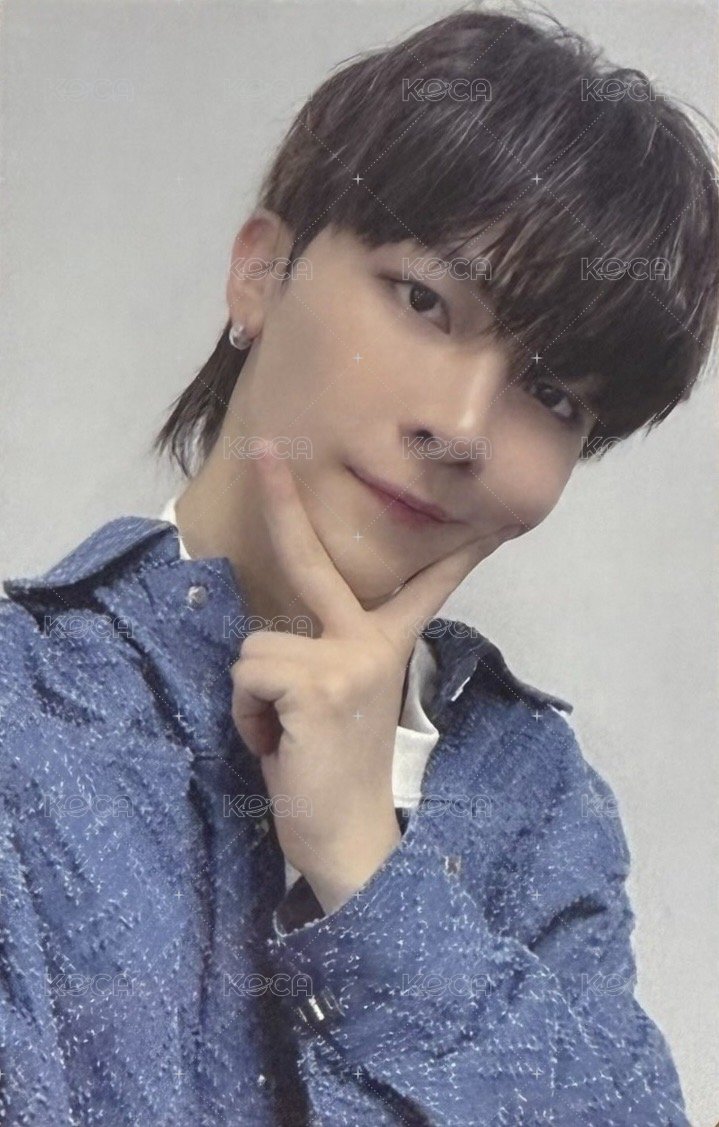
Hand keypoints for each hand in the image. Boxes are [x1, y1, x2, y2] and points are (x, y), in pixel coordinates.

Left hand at [230, 440, 498, 912]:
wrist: (349, 843)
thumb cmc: (335, 774)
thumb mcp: (341, 704)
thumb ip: (325, 659)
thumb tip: (273, 641)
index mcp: (382, 648)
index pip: (425, 590)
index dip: (455, 554)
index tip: (491, 523)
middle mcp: (370, 645)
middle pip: (317, 560)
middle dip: (285, 499)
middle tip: (265, 446)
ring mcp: (346, 661)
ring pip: (255, 646)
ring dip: (254, 698)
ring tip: (282, 735)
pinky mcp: (316, 685)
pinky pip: (248, 676)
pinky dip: (247, 717)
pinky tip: (278, 746)